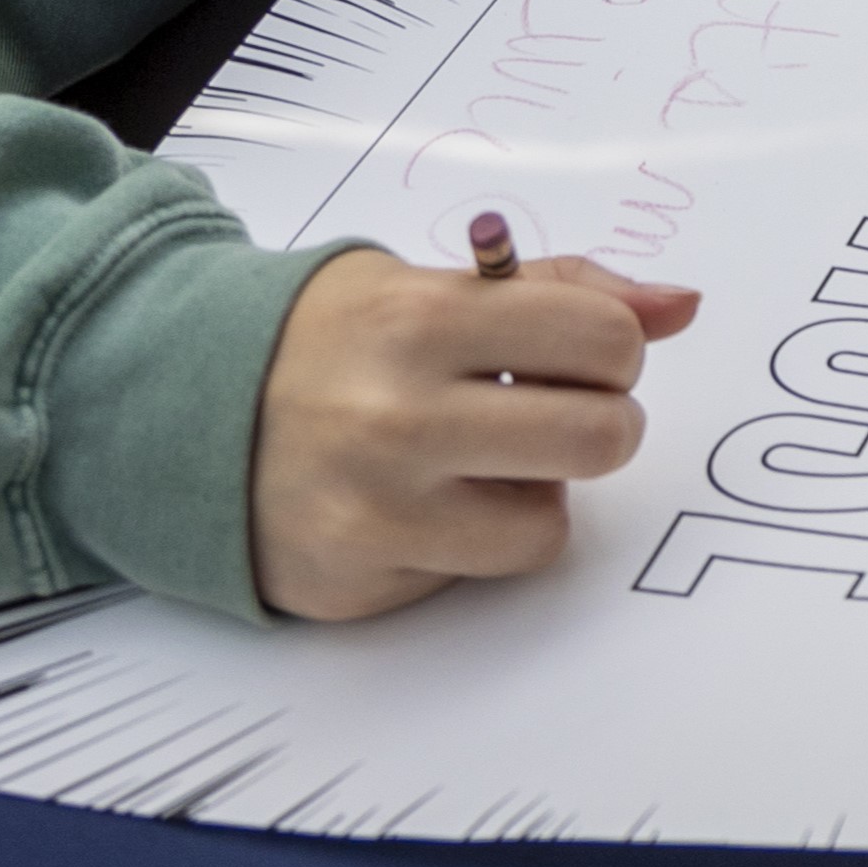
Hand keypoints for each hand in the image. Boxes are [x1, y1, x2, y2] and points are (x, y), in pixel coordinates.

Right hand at [249, 247, 693, 620]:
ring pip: (550, 527)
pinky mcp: (362, 583)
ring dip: (538, 495)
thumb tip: (681, 306)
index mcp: (423, 321)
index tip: (578, 350)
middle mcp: (399, 419)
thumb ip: (563, 289)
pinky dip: (474, 542)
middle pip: (602, 438)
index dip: (613, 348)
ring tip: (483, 462)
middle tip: (551, 410)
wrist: (186, 415)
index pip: (604, 339)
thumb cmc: (335, 340)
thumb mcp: (435, 283)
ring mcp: (378, 512)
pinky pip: (481, 574)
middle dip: (599, 422)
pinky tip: (425, 503)